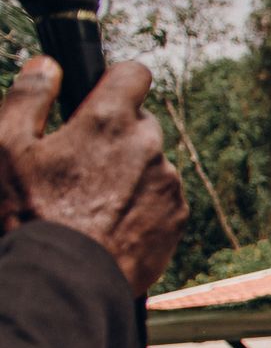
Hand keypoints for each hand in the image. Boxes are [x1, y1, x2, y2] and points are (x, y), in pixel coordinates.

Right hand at [0, 57, 185, 290]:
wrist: (66, 281)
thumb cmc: (30, 214)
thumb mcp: (6, 147)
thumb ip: (27, 96)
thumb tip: (48, 66)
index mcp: (110, 122)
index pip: (134, 74)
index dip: (116, 80)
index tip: (102, 92)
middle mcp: (150, 148)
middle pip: (140, 124)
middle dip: (115, 134)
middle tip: (79, 162)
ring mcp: (168, 186)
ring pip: (151, 163)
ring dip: (129, 171)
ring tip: (90, 201)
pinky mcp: (177, 220)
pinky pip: (162, 198)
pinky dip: (141, 203)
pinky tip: (109, 222)